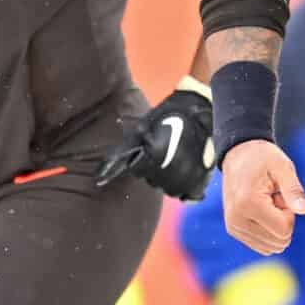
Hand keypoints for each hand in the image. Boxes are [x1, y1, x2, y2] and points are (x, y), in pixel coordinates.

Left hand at [95, 81, 214, 198]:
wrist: (199, 109)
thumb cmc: (167, 115)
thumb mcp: (142, 128)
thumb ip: (127, 149)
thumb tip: (102, 173)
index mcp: (155, 156)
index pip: (137, 171)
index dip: (140, 161)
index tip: (148, 151)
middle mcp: (171, 171)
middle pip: (154, 182)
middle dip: (154, 171)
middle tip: (161, 156)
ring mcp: (188, 177)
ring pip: (170, 189)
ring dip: (169, 179)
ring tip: (174, 161)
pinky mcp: (202, 179)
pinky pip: (189, 194)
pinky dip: (186, 187)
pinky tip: (185, 175)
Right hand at [220, 138, 304, 253]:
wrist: (239, 154)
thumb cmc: (263, 158)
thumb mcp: (283, 168)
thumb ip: (294, 191)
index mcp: (247, 203)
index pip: (284, 230)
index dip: (290, 213)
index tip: (281, 195)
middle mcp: (236, 219)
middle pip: (278, 242)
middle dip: (283, 221)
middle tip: (274, 198)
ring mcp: (233, 227)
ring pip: (271, 247)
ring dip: (275, 226)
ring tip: (267, 203)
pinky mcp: (234, 231)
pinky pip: (262, 246)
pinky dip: (268, 232)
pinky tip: (262, 211)